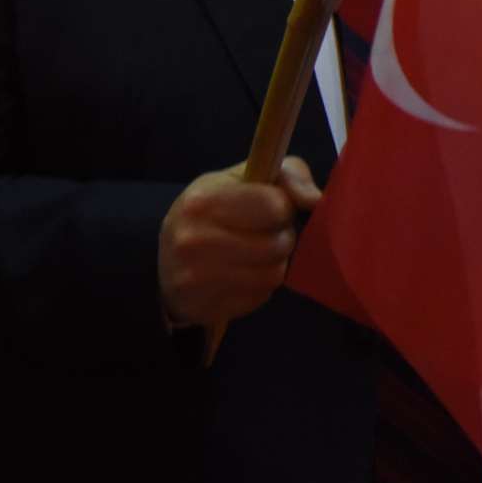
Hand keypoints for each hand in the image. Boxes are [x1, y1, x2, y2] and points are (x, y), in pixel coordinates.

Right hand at [156, 158, 321, 329]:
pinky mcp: (203, 307)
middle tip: (264, 234)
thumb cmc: (215, 210)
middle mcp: (193, 240)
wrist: (166, 259)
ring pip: (273, 274)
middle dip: (281, 237)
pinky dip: (259, 287)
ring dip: (274, 263)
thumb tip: (315, 199)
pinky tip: (242, 275)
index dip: (283, 208)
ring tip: (255, 254)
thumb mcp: (243, 178)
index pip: (275, 206)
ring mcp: (194, 278)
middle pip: (278, 244)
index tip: (272, 209)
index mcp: (203, 200)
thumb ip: (288, 176)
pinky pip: (259, 298)